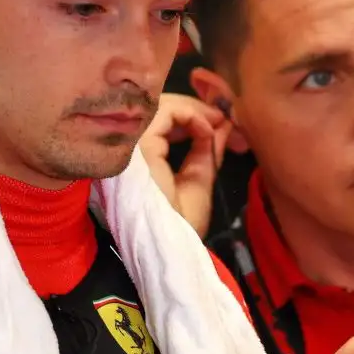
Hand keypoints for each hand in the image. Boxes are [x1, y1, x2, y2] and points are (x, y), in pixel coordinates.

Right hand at [140, 93, 229, 235]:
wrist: (168, 247)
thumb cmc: (179, 224)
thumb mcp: (199, 180)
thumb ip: (207, 150)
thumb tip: (221, 123)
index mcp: (140, 159)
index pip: (160, 122)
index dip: (191, 116)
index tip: (220, 122)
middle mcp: (129, 147)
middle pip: (158, 110)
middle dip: (195, 109)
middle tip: (223, 117)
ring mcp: (131, 143)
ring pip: (160, 106)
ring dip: (194, 109)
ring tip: (218, 120)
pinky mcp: (138, 144)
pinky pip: (164, 113)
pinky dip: (190, 114)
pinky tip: (206, 129)